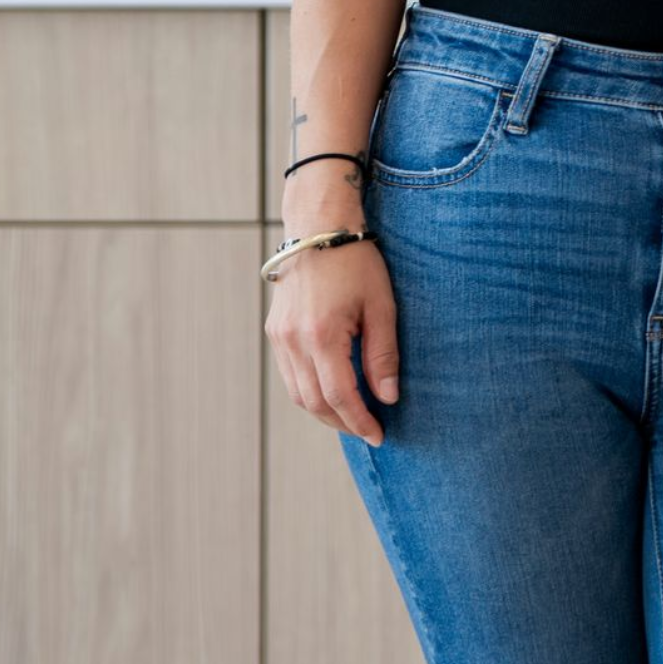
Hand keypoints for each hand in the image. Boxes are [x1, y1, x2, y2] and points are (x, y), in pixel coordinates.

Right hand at [265, 235, 398, 443]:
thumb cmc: (356, 262)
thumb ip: (383, 355)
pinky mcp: (275, 331)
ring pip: (298, 393)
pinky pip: (290, 375)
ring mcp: (279, 337)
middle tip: (369, 431)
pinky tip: (333, 392)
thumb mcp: (381, 306)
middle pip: (314, 402)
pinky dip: (310, 391)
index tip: (379, 436)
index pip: (339, 397)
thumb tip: (387, 397)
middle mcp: (292, 340)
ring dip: (325, 411)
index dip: (360, 422)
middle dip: (343, 423)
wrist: (318, 227)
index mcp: (321, 335)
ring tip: (353, 416)